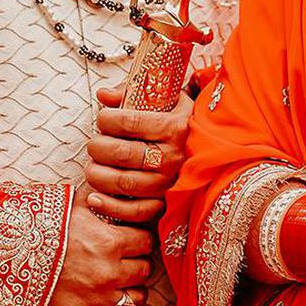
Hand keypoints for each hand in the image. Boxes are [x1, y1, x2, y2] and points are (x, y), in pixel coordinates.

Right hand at [42, 185, 153, 305]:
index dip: (140, 241)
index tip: (132, 242)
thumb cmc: (40, 230)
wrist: (9, 260)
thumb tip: (110, 186)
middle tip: (125, 263)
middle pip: (143, 271)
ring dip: (133, 293)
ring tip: (123, 287)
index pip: (146, 242)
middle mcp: (109, 272)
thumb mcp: (70, 205)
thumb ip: (97, 197)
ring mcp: (98, 301)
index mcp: (109, 242)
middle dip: (136, 265)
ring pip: (136, 300)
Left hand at [83, 85, 193, 225]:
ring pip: (124, 183)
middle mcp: (173, 155)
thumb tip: (103, 94)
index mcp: (174, 126)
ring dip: (98, 175)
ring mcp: (169, 182)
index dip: (106, 120)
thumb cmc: (181, 121)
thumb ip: (133, 93)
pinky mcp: (165, 203)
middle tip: (94, 144)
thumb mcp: (167, 100)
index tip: (102, 119)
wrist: (214, 149)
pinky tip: (94, 197)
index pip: (129, 122)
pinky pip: (134, 211)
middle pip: (122, 153)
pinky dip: (109, 207)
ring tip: (92, 167)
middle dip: (98, 147)